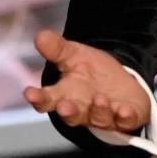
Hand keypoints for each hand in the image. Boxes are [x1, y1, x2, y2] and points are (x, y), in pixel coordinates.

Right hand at [23, 29, 150, 133]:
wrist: (121, 80)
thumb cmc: (92, 71)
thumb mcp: (75, 55)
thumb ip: (57, 49)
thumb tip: (40, 35)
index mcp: (65, 95)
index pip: (47, 100)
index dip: (38, 98)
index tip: (29, 93)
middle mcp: (82, 110)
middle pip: (71, 115)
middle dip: (68, 112)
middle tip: (64, 106)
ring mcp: (104, 116)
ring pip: (99, 119)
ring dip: (99, 111)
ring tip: (100, 99)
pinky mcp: (126, 118)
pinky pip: (125, 122)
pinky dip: (125, 117)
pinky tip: (124, 110)